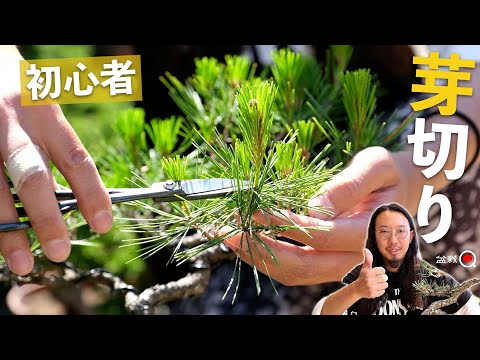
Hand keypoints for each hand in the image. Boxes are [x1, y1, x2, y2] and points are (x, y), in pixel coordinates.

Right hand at [0, 46, 112, 275]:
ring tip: (22, 262)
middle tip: (61, 252)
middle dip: (48, 219)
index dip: (93, 195)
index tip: (104, 225)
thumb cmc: (20, 92)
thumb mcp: (44, 111)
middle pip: (34, 177)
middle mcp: (14, 124)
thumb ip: (56, 148)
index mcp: (47, 115)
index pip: (76, 160)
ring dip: (8, 230)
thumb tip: (72, 199)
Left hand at [224, 146, 419, 285]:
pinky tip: (247, 240)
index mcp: (370, 231)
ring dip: (259, 257)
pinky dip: (269, 257)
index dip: (281, 222)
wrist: (407, 187)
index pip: (318, 234)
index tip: (251, 206)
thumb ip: (345, 187)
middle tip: (227, 229)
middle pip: (302, 265)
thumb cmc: (390, 172)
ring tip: (228, 236)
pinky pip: (297, 267)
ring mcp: (341, 263)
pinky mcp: (329, 261)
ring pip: (296, 272)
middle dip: (260, 248)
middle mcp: (356, 256)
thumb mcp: (374, 165)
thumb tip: (310, 208)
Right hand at [352, 248, 387, 298]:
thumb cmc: (362, 277)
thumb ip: (368, 259)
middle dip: (382, 278)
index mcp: (368, 272)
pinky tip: (375, 288)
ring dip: (382, 284)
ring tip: (377, 284)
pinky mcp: (373, 294)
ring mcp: (371, 287)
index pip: (382, 270)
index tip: (376, 273)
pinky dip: (380, 290)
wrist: (357, 289)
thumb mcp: (365, 268)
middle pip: (384, 277)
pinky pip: (383, 291)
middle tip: (377, 279)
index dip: (380, 271)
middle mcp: (369, 280)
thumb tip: (366, 249)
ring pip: (385, 284)